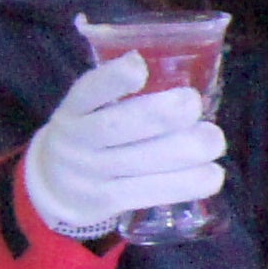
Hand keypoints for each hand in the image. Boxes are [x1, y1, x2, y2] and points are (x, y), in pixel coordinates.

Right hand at [24, 54, 225, 238]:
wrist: (53, 188)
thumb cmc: (91, 135)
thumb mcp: (90, 110)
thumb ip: (120, 92)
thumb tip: (184, 73)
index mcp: (75, 109)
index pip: (88, 90)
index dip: (113, 79)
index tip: (140, 67)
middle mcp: (77, 140)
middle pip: (117, 126)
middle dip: (162, 113)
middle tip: (193, 104)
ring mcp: (90, 173)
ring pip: (139, 161)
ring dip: (186, 150)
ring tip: (214, 140)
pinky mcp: (107, 201)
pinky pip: (150, 192)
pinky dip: (187, 183)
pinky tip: (213, 174)